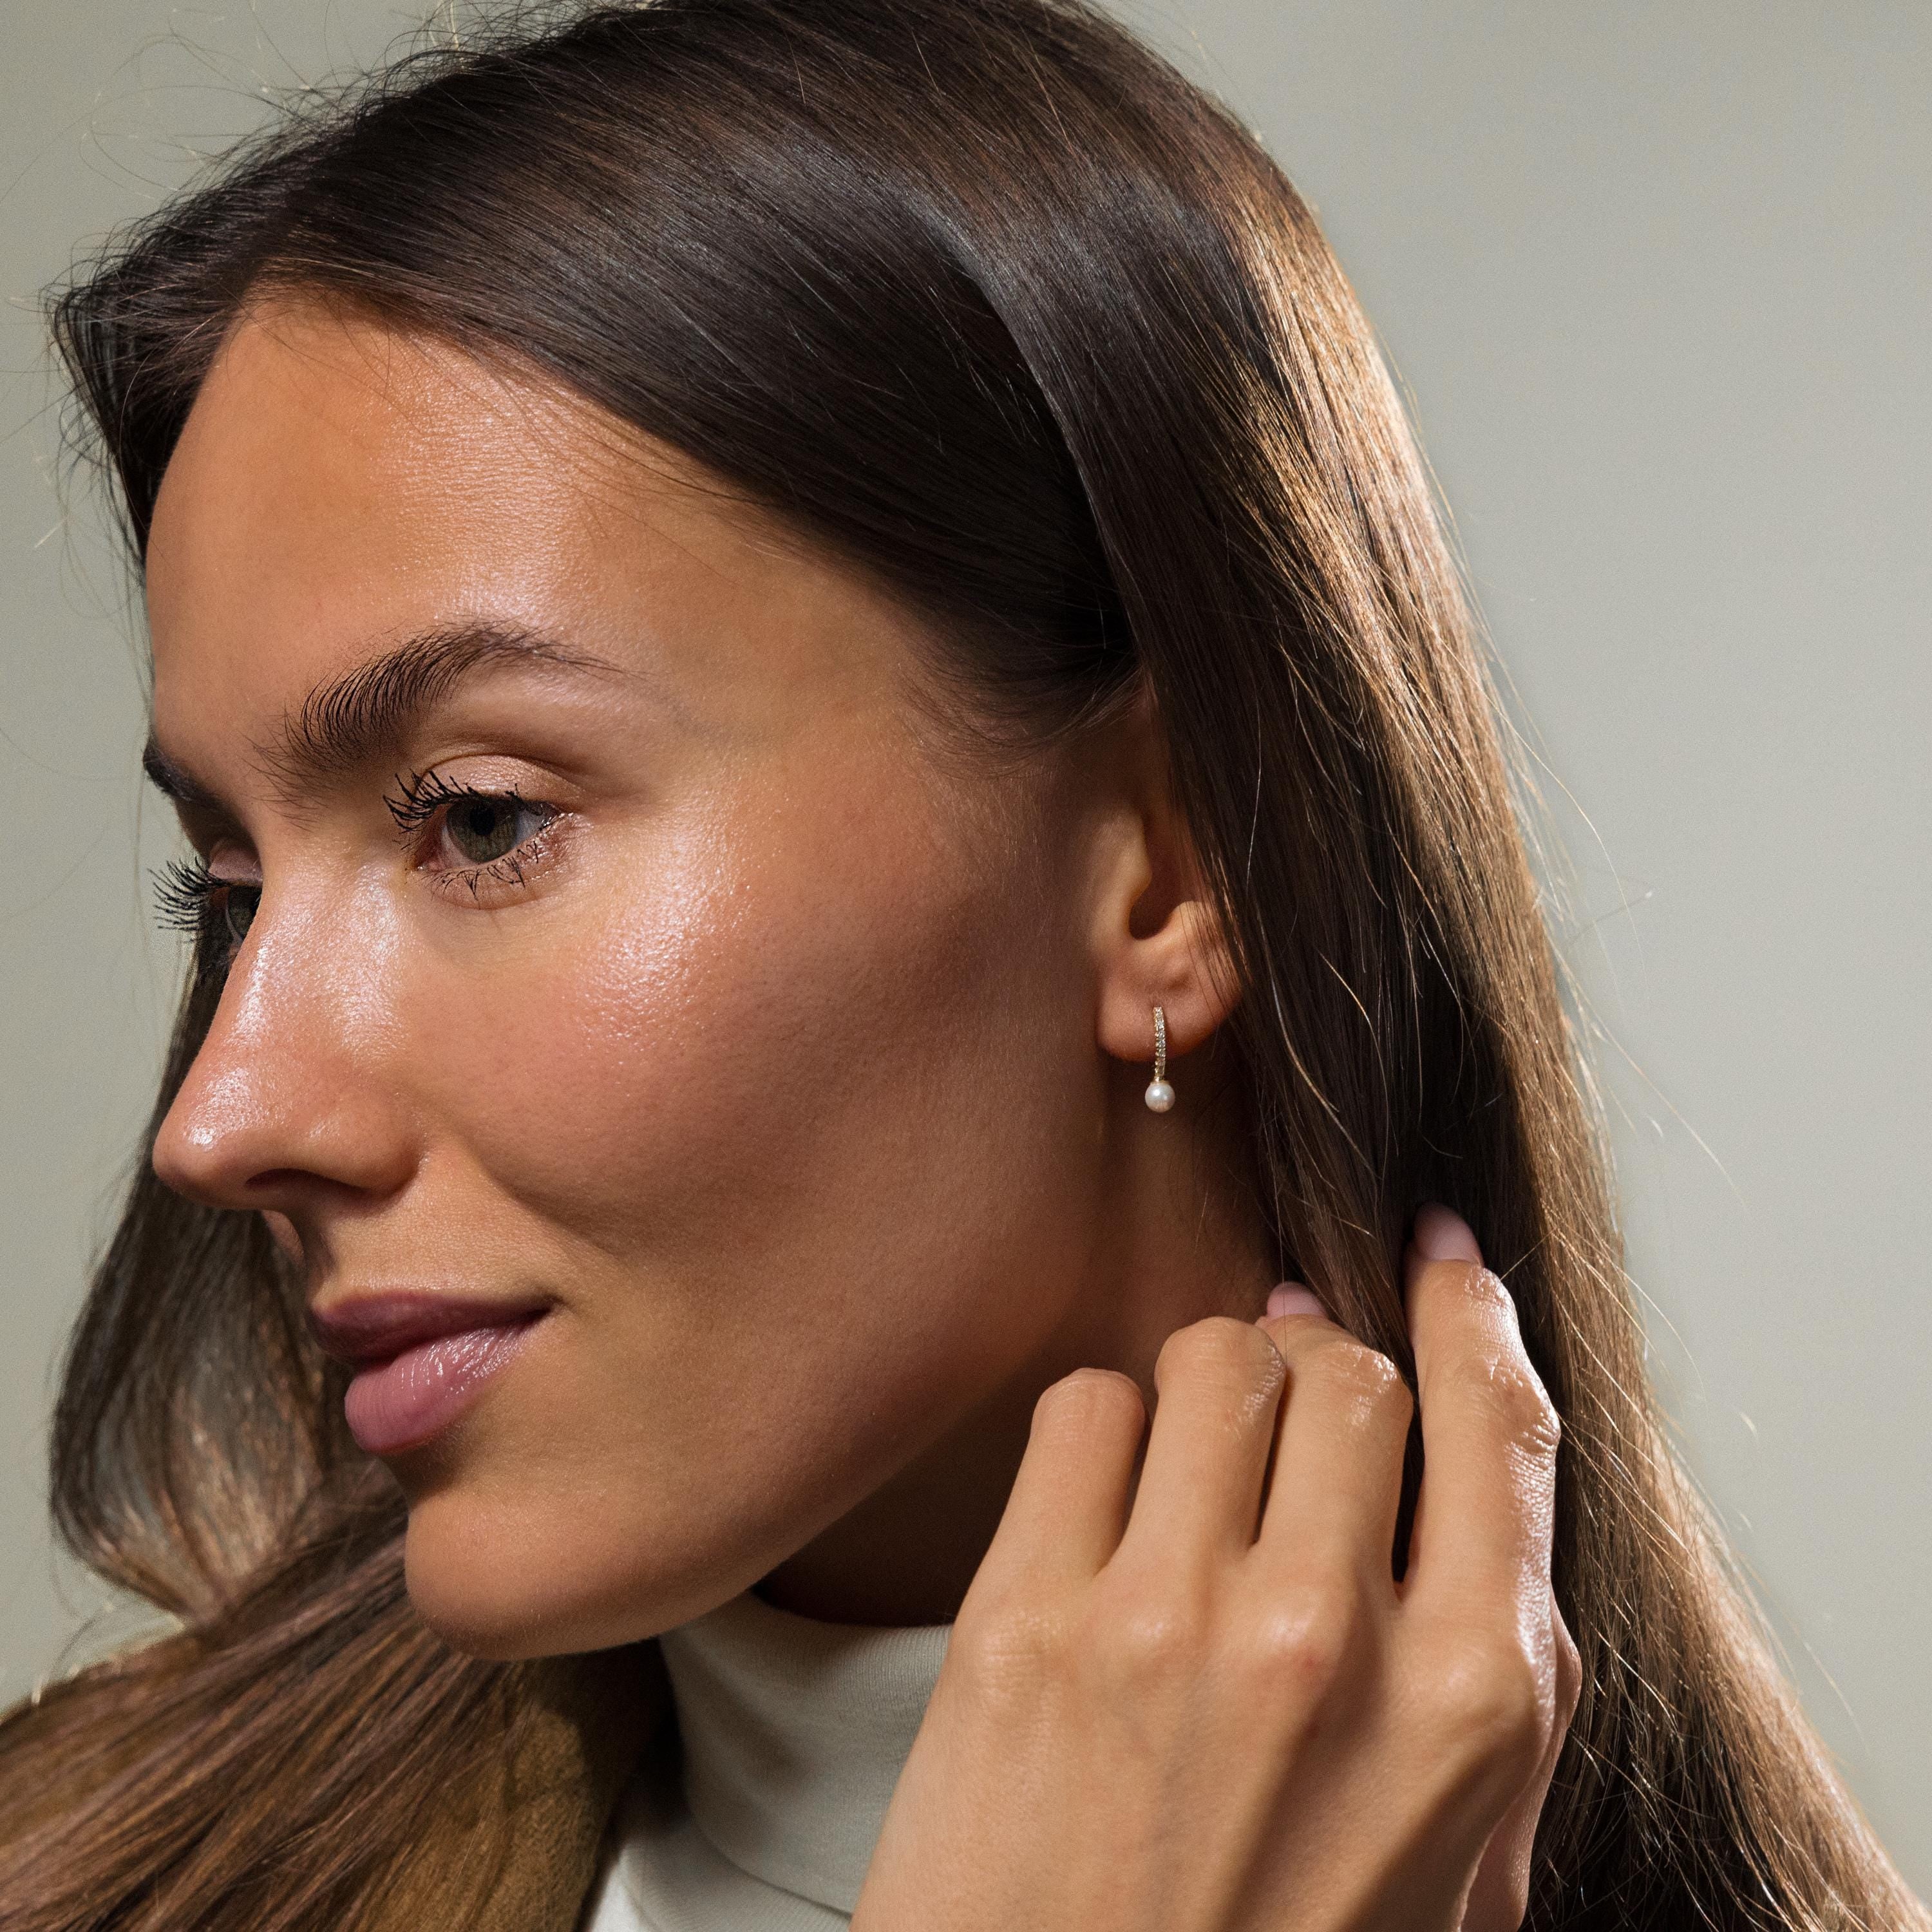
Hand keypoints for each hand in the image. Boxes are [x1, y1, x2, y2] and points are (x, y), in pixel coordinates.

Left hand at [851, 1207, 1579, 1931]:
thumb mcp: (1455, 1861)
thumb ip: (1495, 1673)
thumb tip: (1456, 1457)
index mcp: (1469, 1709)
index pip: (1499, 1426)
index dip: (1469, 1313)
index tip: (1443, 1260)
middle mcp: (1326, 1646)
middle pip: (1348, 1370)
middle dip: (1322, 1374)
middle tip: (1290, 1414)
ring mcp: (1166, 1624)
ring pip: (1215, 1355)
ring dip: (1211, 1383)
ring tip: (1193, 1460)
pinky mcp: (1024, 1621)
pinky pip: (1084, 1404)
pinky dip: (1101, 1427)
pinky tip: (1102, 1507)